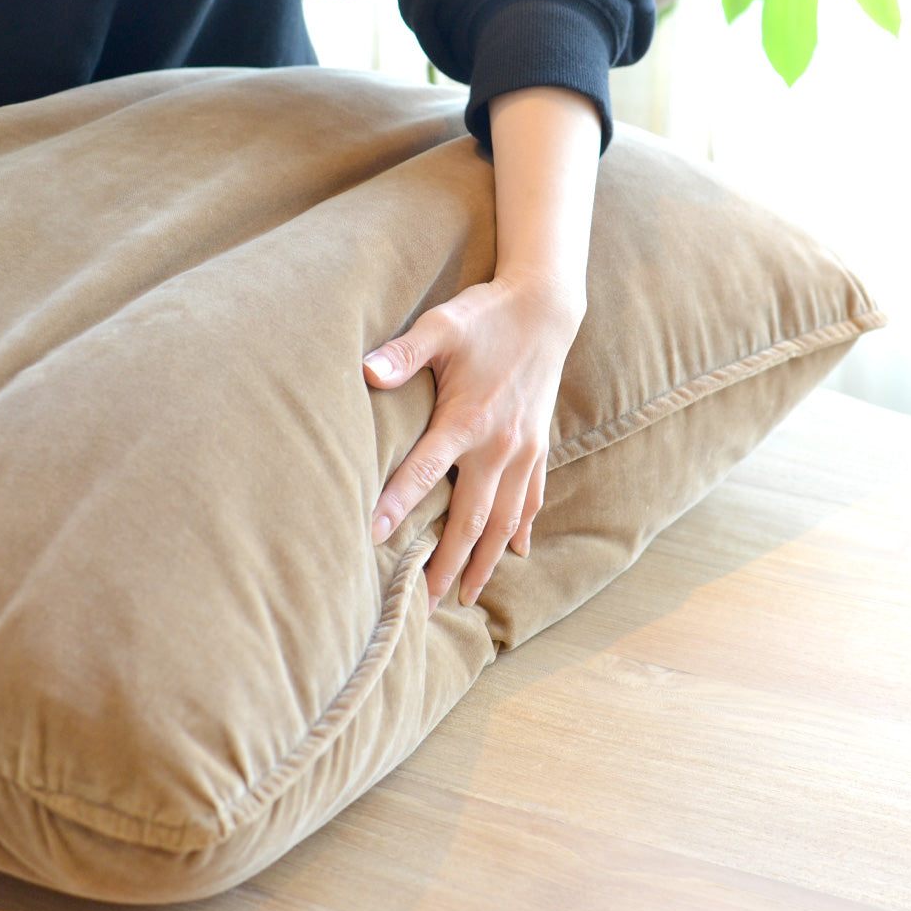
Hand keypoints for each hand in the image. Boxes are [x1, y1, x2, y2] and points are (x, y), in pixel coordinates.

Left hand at [364, 274, 583, 612]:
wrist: (546, 308)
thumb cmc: (486, 316)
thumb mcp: (441, 326)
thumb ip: (403, 354)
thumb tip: (364, 372)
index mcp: (468, 419)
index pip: (425, 474)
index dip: (398, 508)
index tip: (375, 542)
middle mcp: (499, 445)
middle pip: (471, 519)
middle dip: (447, 563)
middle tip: (427, 603)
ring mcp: (524, 450)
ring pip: (505, 521)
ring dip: (486, 560)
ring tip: (466, 594)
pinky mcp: (539, 445)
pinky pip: (533, 498)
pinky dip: (523, 528)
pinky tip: (518, 551)